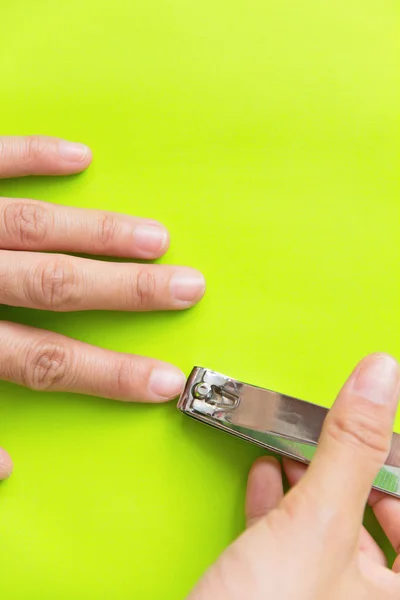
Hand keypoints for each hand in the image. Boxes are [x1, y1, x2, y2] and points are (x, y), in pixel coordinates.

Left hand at [0, 135, 204, 478]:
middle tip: (189, 289)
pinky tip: (81, 157)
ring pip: (33, 226)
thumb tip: (6, 470)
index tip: (166, 382)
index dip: (108, 375)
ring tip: (156, 239)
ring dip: (100, 232)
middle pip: (55, 287)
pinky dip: (33, 155)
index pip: (44, 361)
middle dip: (128, 291)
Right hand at [189, 354, 399, 598]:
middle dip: (354, 472)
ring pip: (334, 534)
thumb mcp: (316, 526)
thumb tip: (381, 377)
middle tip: (344, 437)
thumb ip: (351, 448)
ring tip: (299, 445)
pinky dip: (279, 505)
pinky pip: (292, 546)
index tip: (388, 434)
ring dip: (312, 482)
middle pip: (382, 526)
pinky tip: (265, 477)